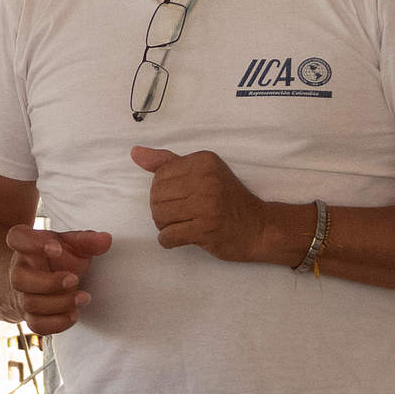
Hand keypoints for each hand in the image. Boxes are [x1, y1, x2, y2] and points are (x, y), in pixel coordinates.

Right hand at [5, 225, 111, 334]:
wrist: (42, 279)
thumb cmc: (56, 259)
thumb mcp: (70, 244)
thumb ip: (87, 241)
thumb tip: (106, 240)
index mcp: (25, 245)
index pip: (18, 238)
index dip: (34, 244)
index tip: (56, 248)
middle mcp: (18, 269)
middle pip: (19, 278)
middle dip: (50, 283)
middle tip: (74, 280)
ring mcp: (21, 294)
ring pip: (30, 303)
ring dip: (60, 303)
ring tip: (82, 297)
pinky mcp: (29, 315)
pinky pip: (36, 325)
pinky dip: (58, 323)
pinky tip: (73, 314)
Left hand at [130, 146, 266, 262]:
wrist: (260, 227)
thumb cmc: (227, 199)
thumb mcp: (202, 172)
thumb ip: (167, 162)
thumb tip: (134, 153)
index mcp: (203, 161)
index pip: (159, 176)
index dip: (161, 192)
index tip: (178, 199)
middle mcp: (205, 179)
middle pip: (157, 197)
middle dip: (160, 210)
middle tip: (177, 216)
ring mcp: (207, 205)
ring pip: (160, 216)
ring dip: (163, 226)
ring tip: (178, 226)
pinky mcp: (206, 229)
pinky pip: (169, 236)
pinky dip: (167, 240)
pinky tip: (178, 238)